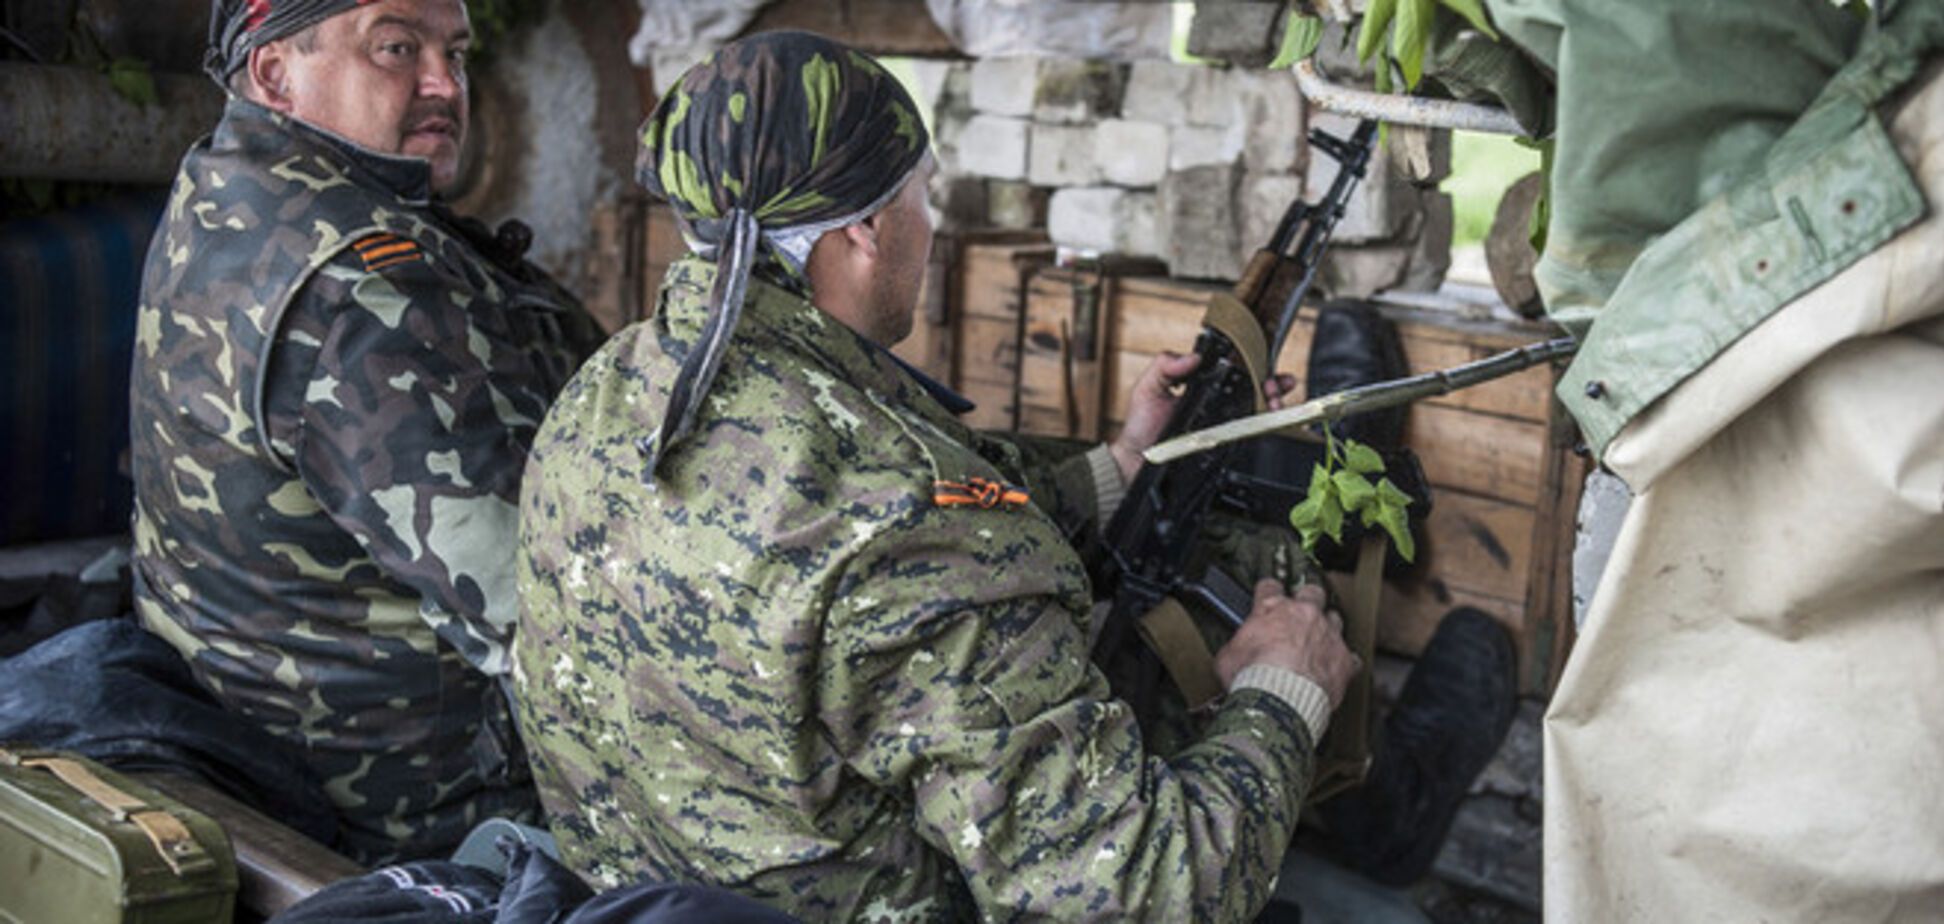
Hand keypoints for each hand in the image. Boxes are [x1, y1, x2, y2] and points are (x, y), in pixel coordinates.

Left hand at [1108, 355, 1302, 483]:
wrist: (1139, 461)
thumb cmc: (1141, 427)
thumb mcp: (1147, 388)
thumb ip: (1164, 366)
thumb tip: (1193, 357)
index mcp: (1201, 382)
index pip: (1232, 366)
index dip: (1252, 361)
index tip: (1262, 360)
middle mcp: (1216, 399)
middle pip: (1253, 384)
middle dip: (1271, 382)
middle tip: (1275, 387)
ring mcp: (1223, 420)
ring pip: (1258, 405)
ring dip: (1274, 399)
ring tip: (1277, 402)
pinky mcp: (1225, 439)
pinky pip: (1251, 429)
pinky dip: (1267, 422)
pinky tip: (1272, 417)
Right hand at [1214, 579, 1359, 708]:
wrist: (1280, 698)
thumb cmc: (1251, 676)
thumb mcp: (1228, 657)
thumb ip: (1237, 646)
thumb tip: (1233, 653)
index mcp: (1272, 609)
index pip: (1270, 587)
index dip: (1269, 590)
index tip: (1268, 594)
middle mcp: (1304, 615)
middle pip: (1312, 592)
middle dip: (1308, 598)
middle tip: (1303, 608)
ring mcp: (1328, 634)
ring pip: (1335, 619)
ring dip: (1328, 628)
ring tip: (1321, 640)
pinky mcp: (1344, 659)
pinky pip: (1351, 657)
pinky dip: (1345, 662)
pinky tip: (1339, 669)